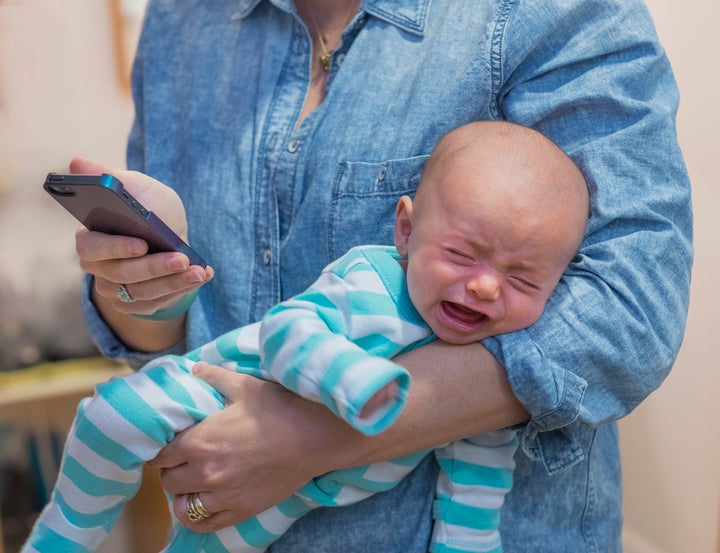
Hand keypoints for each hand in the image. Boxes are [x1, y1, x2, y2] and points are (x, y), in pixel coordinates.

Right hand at [70, 157, 213, 318]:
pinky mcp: (137, 304)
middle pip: (122, 274)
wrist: (169, 232)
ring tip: (199, 271)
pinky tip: (202, 275)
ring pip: (143, 292)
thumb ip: (110, 177)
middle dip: (155, 267)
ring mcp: (116, 290)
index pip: (93, 248)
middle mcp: (98, 269)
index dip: (116, 248)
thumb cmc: (147, 206)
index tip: (142, 243)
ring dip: (174, 282)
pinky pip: (158, 303)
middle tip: (182, 259)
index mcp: (89, 238)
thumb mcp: (134, 187)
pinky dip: (183, 289)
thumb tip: (78, 161)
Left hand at [150, 362, 340, 532]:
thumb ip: (214, 376)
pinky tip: (202, 503)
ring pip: (182, 506)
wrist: (314, 436)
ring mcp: (224, 495)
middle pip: (168, 481)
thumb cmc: (279, 408)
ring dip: (183, 494)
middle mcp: (206, 472)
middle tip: (183, 460)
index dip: (162, 449)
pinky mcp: (241, 509)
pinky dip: (197, 516)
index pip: (160, 455)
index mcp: (200, 441)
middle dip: (172, 469)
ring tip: (193, 483)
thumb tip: (194, 368)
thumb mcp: (244, 386)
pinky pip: (204, 523)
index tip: (170, 444)